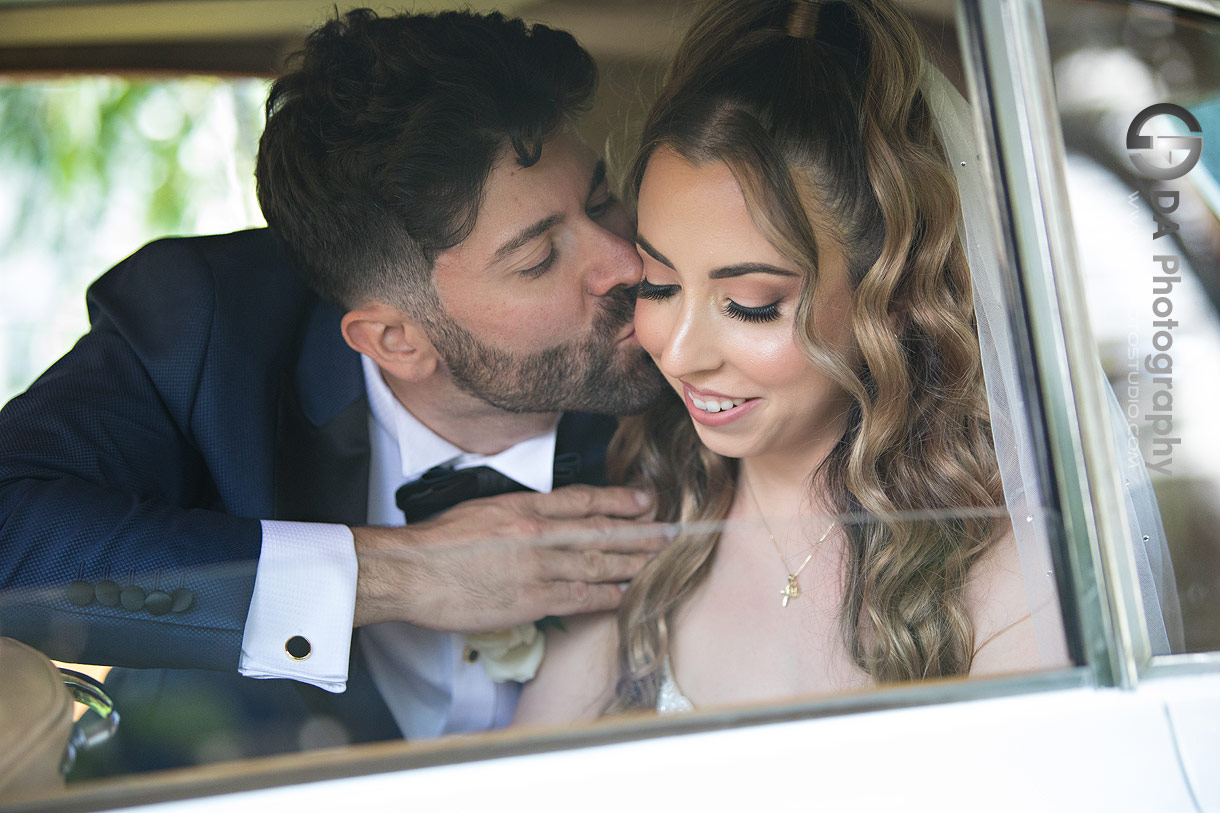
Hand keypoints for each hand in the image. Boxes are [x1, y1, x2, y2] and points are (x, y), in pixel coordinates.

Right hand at [351, 485, 665, 631]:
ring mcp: (536, 568)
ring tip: (658, 562)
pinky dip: (605, 595)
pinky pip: (579, 597)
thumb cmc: (439, 543)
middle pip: (600, 532)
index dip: (619, 500)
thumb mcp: (483, 510)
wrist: (412, 572)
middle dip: (640, 534)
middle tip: (671, 534)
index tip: (645, 501)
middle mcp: (536, 533)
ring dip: (632, 564)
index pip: (584, 500)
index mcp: (523, 507)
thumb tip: (551, 517)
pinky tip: (624, 594)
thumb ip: (521, 513)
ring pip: (596, 565)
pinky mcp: (530, 600)